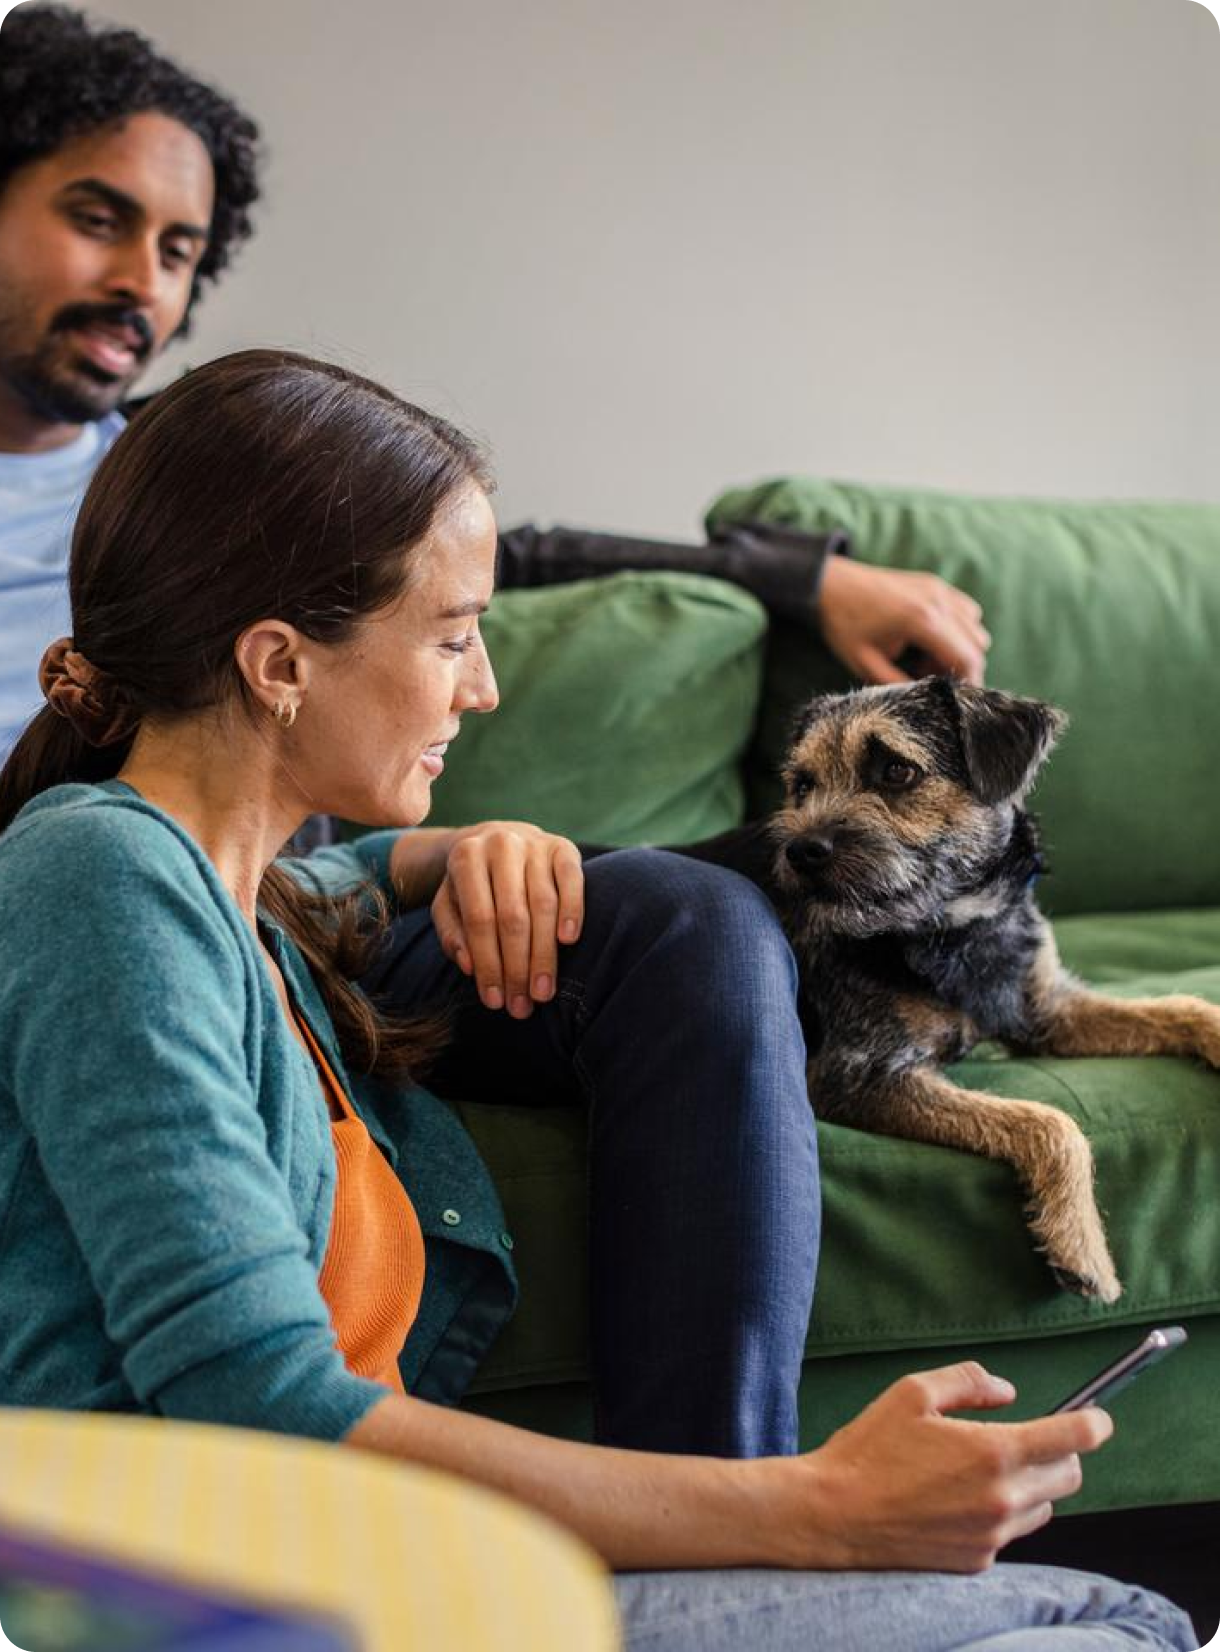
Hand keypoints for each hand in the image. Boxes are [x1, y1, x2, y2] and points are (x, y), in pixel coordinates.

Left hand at [431, 822, 583, 1017]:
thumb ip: (451, 934)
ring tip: (542, 991)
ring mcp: (535, 843)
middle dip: (517, 967)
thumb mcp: (447, 905)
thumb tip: (470, 967)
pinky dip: (572, 910)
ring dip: (544, 954)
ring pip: (543, 904)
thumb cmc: (472, 885)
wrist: (497, 839)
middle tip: (521, 1006)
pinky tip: (568, 941)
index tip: (494, 1001)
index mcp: (465, 857)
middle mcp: (501, 844)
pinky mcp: (563, 847)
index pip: (478, 919)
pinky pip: (572, 880)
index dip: (488, 963)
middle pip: (513, 916)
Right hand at [779, 1362, 1110, 1572]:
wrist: (834, 1515)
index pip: (1073, 1439)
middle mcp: (1002, 1498)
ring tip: (986, 1469)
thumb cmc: (869, 1450)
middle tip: (1027, 1437)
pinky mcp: (976, 1561)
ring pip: (1043, 1507)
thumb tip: (1007, 1391)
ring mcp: (992, 1536)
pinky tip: (961, 1498)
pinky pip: (1010, 1533)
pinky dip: (1002, 1512)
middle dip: (1060, 1452)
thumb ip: (967, 1382)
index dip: (1094, 1424)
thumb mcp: (912, 1393)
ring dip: (1032, 1485)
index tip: (1097, 1417)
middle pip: (1069, 1476)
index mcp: (992, 1452)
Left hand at [817, 557, 990, 684]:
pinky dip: (959, 629)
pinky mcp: (936, 584)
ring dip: (961, 648)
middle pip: (977, 645)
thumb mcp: (866, 664)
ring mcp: (940, 588)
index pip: (967, 658)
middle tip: (932, 678)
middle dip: (964, 668)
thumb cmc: (844, 625)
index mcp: (922, 621)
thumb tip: (925, 699)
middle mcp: (938, 601)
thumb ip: (898, 684)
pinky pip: (966, 611)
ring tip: (926, 658)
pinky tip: (930, 639)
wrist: (830, 585)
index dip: (968, 683)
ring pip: (975, 627)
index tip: (956, 700)